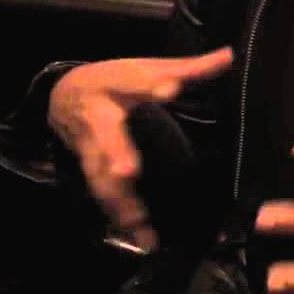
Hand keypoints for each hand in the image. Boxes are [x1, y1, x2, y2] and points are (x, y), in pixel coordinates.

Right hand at [48, 47, 233, 251]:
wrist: (63, 96)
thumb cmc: (114, 81)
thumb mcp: (147, 67)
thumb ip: (190, 68)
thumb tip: (231, 55)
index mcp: (117, 86)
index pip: (137, 83)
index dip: (155, 86)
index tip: (170, 89)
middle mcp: (99, 119)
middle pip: (107, 137)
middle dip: (115, 154)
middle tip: (127, 170)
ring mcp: (91, 149)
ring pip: (102, 176)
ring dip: (119, 200)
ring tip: (140, 223)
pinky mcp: (91, 172)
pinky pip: (104, 197)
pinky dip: (120, 218)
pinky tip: (142, 239)